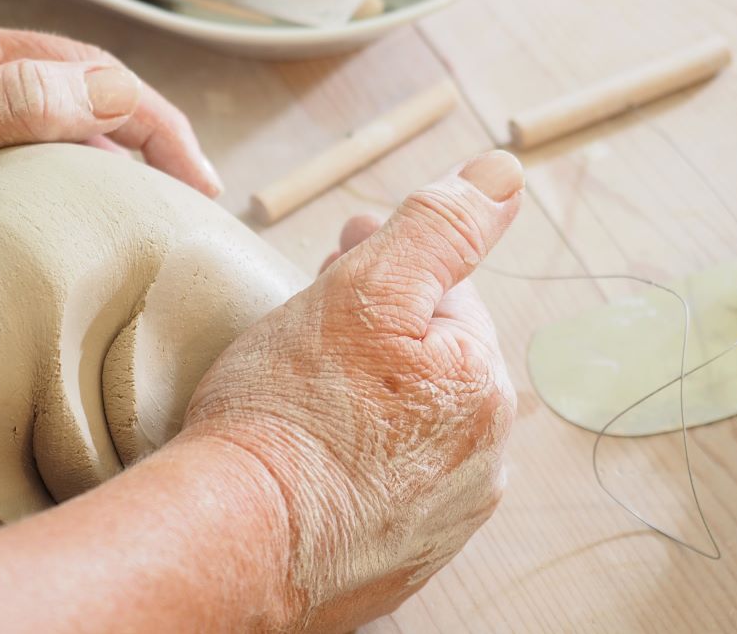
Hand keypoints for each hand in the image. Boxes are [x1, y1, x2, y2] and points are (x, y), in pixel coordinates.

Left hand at [0, 21, 220, 323]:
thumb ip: (12, 101)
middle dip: (152, 145)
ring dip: (120, 173)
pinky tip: (93, 234)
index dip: (158, 124)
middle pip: (88, 101)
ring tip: (162, 220)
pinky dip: (79, 198)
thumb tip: (112, 92)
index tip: (201, 183)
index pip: (93, 74)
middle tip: (198, 204)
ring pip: (66, 139)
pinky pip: (36, 176)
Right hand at [181, 150, 524, 631]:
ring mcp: (442, 523)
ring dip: (370, 399)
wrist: (233, 540)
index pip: (448, 298)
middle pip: (431, 365)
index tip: (337, 258)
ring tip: (303, 390)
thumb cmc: (287, 410)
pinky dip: (353, 464)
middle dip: (382, 332)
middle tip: (311, 320)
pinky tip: (307, 456)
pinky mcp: (396, 562)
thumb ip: (440, 228)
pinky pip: (383, 490)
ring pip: (410, 429)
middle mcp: (483, 464)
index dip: (388, 268)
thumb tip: (503, 174)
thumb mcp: (365, 289)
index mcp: (483, 388)